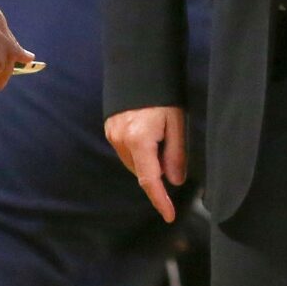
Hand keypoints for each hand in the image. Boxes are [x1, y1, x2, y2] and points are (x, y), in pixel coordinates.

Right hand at [105, 106, 185, 221]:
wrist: (141, 69)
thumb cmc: (164, 95)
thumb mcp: (177, 123)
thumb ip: (176, 155)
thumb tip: (175, 182)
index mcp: (139, 140)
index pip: (150, 180)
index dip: (160, 200)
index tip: (169, 216)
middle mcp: (121, 140)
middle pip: (141, 172)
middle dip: (158, 173)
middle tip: (172, 148)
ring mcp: (112, 134)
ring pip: (133, 162)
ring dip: (148, 162)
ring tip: (161, 136)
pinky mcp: (109, 128)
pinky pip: (126, 150)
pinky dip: (139, 152)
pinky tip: (150, 135)